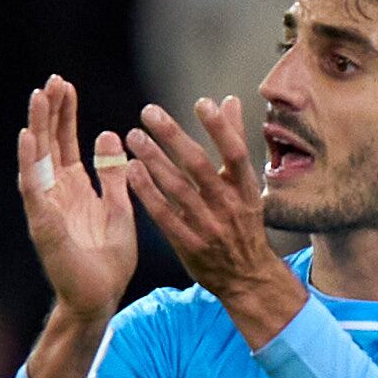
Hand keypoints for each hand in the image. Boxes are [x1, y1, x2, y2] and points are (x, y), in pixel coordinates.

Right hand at [12, 75, 139, 328]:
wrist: (99, 299)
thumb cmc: (108, 260)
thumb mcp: (120, 206)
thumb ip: (111, 173)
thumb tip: (109, 134)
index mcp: (75, 189)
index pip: (65, 143)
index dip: (64, 114)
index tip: (64, 85)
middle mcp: (55, 194)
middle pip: (49, 145)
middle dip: (50, 112)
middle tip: (51, 80)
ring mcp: (46, 209)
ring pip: (38, 160)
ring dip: (36, 128)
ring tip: (38, 97)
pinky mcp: (44, 225)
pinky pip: (35, 189)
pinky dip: (29, 163)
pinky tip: (27, 138)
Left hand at [124, 95, 303, 339]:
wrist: (246, 277)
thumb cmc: (243, 223)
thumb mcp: (247, 185)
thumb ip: (234, 141)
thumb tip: (228, 101)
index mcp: (246, 187)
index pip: (235, 151)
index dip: (220, 127)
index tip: (201, 103)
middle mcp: (228, 204)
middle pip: (198, 165)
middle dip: (172, 136)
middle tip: (149, 112)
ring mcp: (207, 225)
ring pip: (177, 187)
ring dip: (153, 159)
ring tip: (133, 136)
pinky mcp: (187, 243)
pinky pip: (163, 214)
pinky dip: (147, 192)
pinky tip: (131, 171)